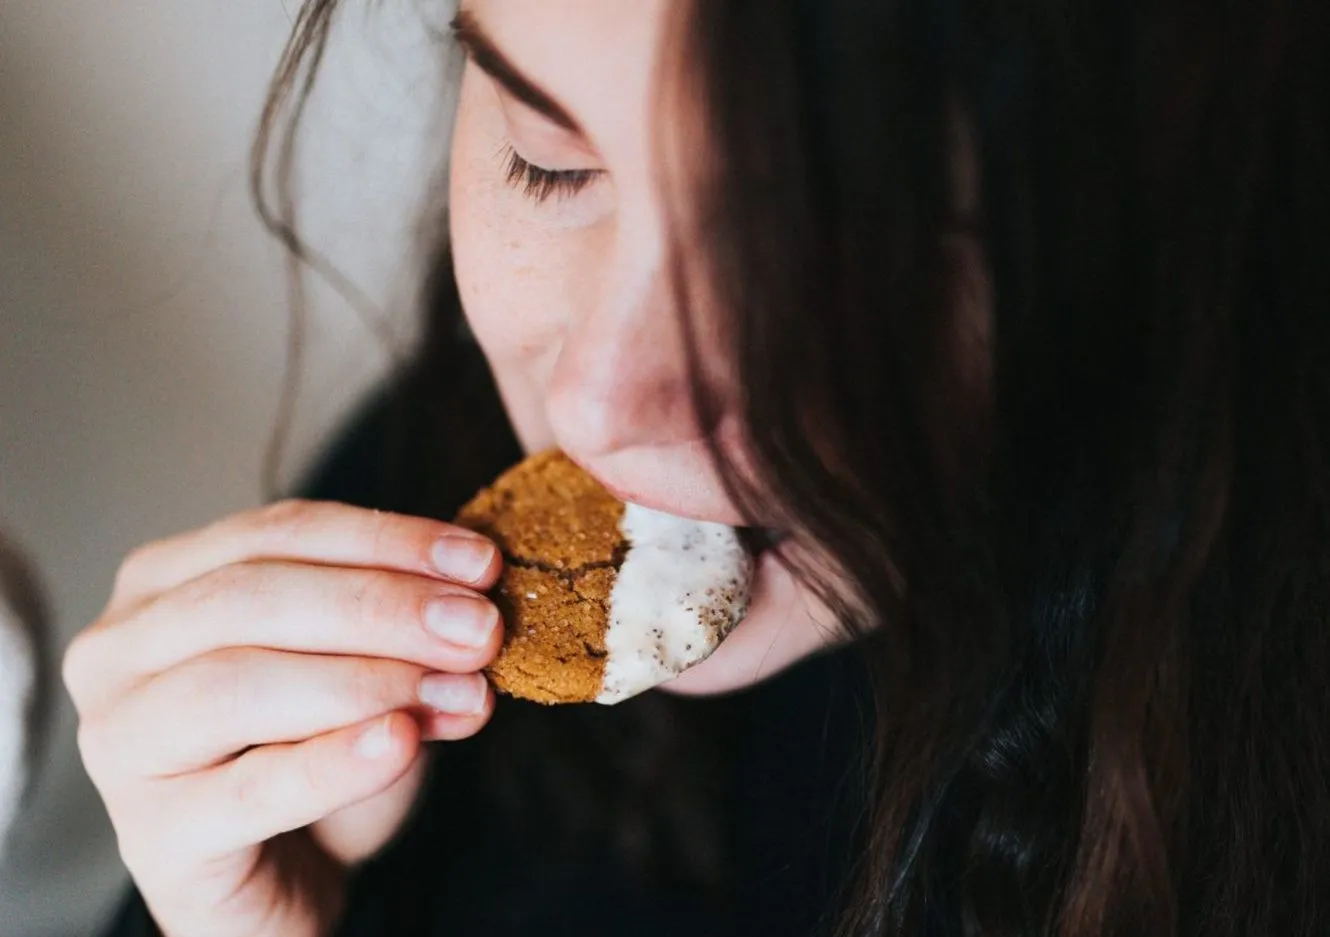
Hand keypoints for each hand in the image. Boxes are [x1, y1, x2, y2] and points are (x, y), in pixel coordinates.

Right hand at [63, 501, 503, 936]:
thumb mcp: (370, 674)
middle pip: (251, 598)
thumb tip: (468, 614)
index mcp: (163, 582)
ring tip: (461, 690)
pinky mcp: (153, 837)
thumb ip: (406, 636)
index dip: (388, 540)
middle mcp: (119, 652)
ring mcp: (120, 744)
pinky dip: (335, 761)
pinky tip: (401, 741)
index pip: (279, 532)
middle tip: (478, 628)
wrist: (283, 881)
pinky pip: (251, 789)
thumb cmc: (314, 752)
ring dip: (366, 679)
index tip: (481, 560)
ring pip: (236, 684)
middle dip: (381, 606)